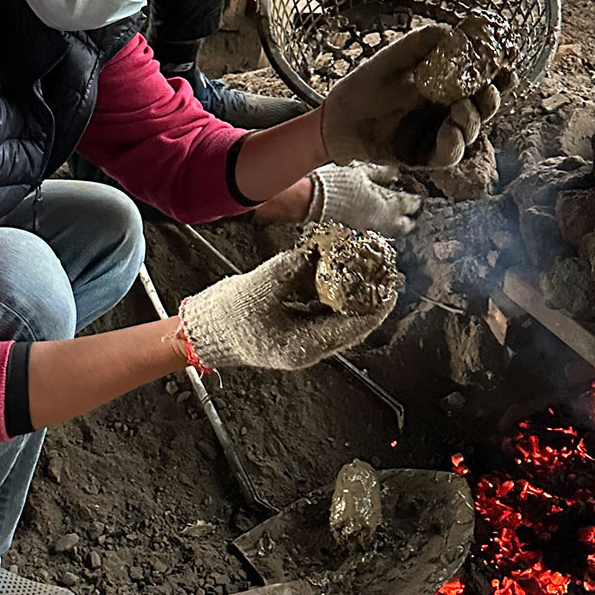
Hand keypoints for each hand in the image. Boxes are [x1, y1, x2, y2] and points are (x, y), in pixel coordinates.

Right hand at [180, 248, 395, 372]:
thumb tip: (318, 248)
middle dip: (367, 296)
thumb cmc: (227, 317)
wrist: (205, 330)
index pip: (352, 327)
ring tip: (362, 265)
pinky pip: (324, 308)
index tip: (389, 285)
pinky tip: (334, 270)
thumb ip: (292, 267)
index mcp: (304, 347)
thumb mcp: (261, 288)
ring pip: (339, 314)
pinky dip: (332, 290)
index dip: (375, 306)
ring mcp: (305, 337)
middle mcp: (310, 346)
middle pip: (351, 322)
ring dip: (351, 291)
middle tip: (381, 271)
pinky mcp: (299, 326)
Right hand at [308, 162, 421, 235]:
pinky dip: (381, 225)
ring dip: (396, 223)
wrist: (311, 201)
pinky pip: (377, 232)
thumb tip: (396, 174)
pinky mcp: (358, 234)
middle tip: (410, 209)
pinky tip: (375, 216)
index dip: (417, 199)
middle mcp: (383, 221)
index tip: (418, 196)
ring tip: (394, 213)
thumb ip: (381, 174)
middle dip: (410, 218)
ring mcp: (371, 229)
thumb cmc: (336, 184)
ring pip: (392, 231)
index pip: (411, 204)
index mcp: (388, 203)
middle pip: (406, 225)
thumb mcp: (361, 173)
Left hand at [320, 23, 510, 170]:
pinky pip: (450, 153)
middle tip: (491, 87)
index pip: (485, 79)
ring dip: (475, 118)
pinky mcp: (426, 155)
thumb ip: (427, 40)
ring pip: (473, 130)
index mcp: (450, 85)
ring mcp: (441, 133)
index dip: (501, 73)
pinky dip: (455, 141)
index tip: (508, 62)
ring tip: (462, 106)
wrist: (340, 114)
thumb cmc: (370, 82)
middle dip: (494, 96)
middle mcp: (451, 110)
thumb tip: (458, 33)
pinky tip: (450, 128)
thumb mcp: (399, 54)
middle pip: (487, 106)